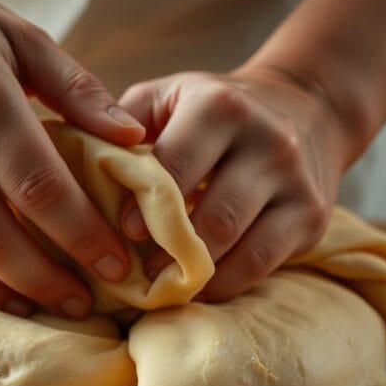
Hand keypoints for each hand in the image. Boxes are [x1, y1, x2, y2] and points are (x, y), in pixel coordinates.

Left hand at [117, 68, 346, 300]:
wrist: (306, 108)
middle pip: (212, 215)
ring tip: (162, 285)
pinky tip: (197, 287)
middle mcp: (267, 141)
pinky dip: (224, 284)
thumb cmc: (212, 112)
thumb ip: (124, 125)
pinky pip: (262, 264)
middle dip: (169, 251)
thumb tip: (74, 165)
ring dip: (194, 273)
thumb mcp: (169, 98)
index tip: (123, 234)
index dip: (146, 207)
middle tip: (138, 272)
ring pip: (239, 245)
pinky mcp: (311, 217)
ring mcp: (295, 182)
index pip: (177, 165)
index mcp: (221, 107)